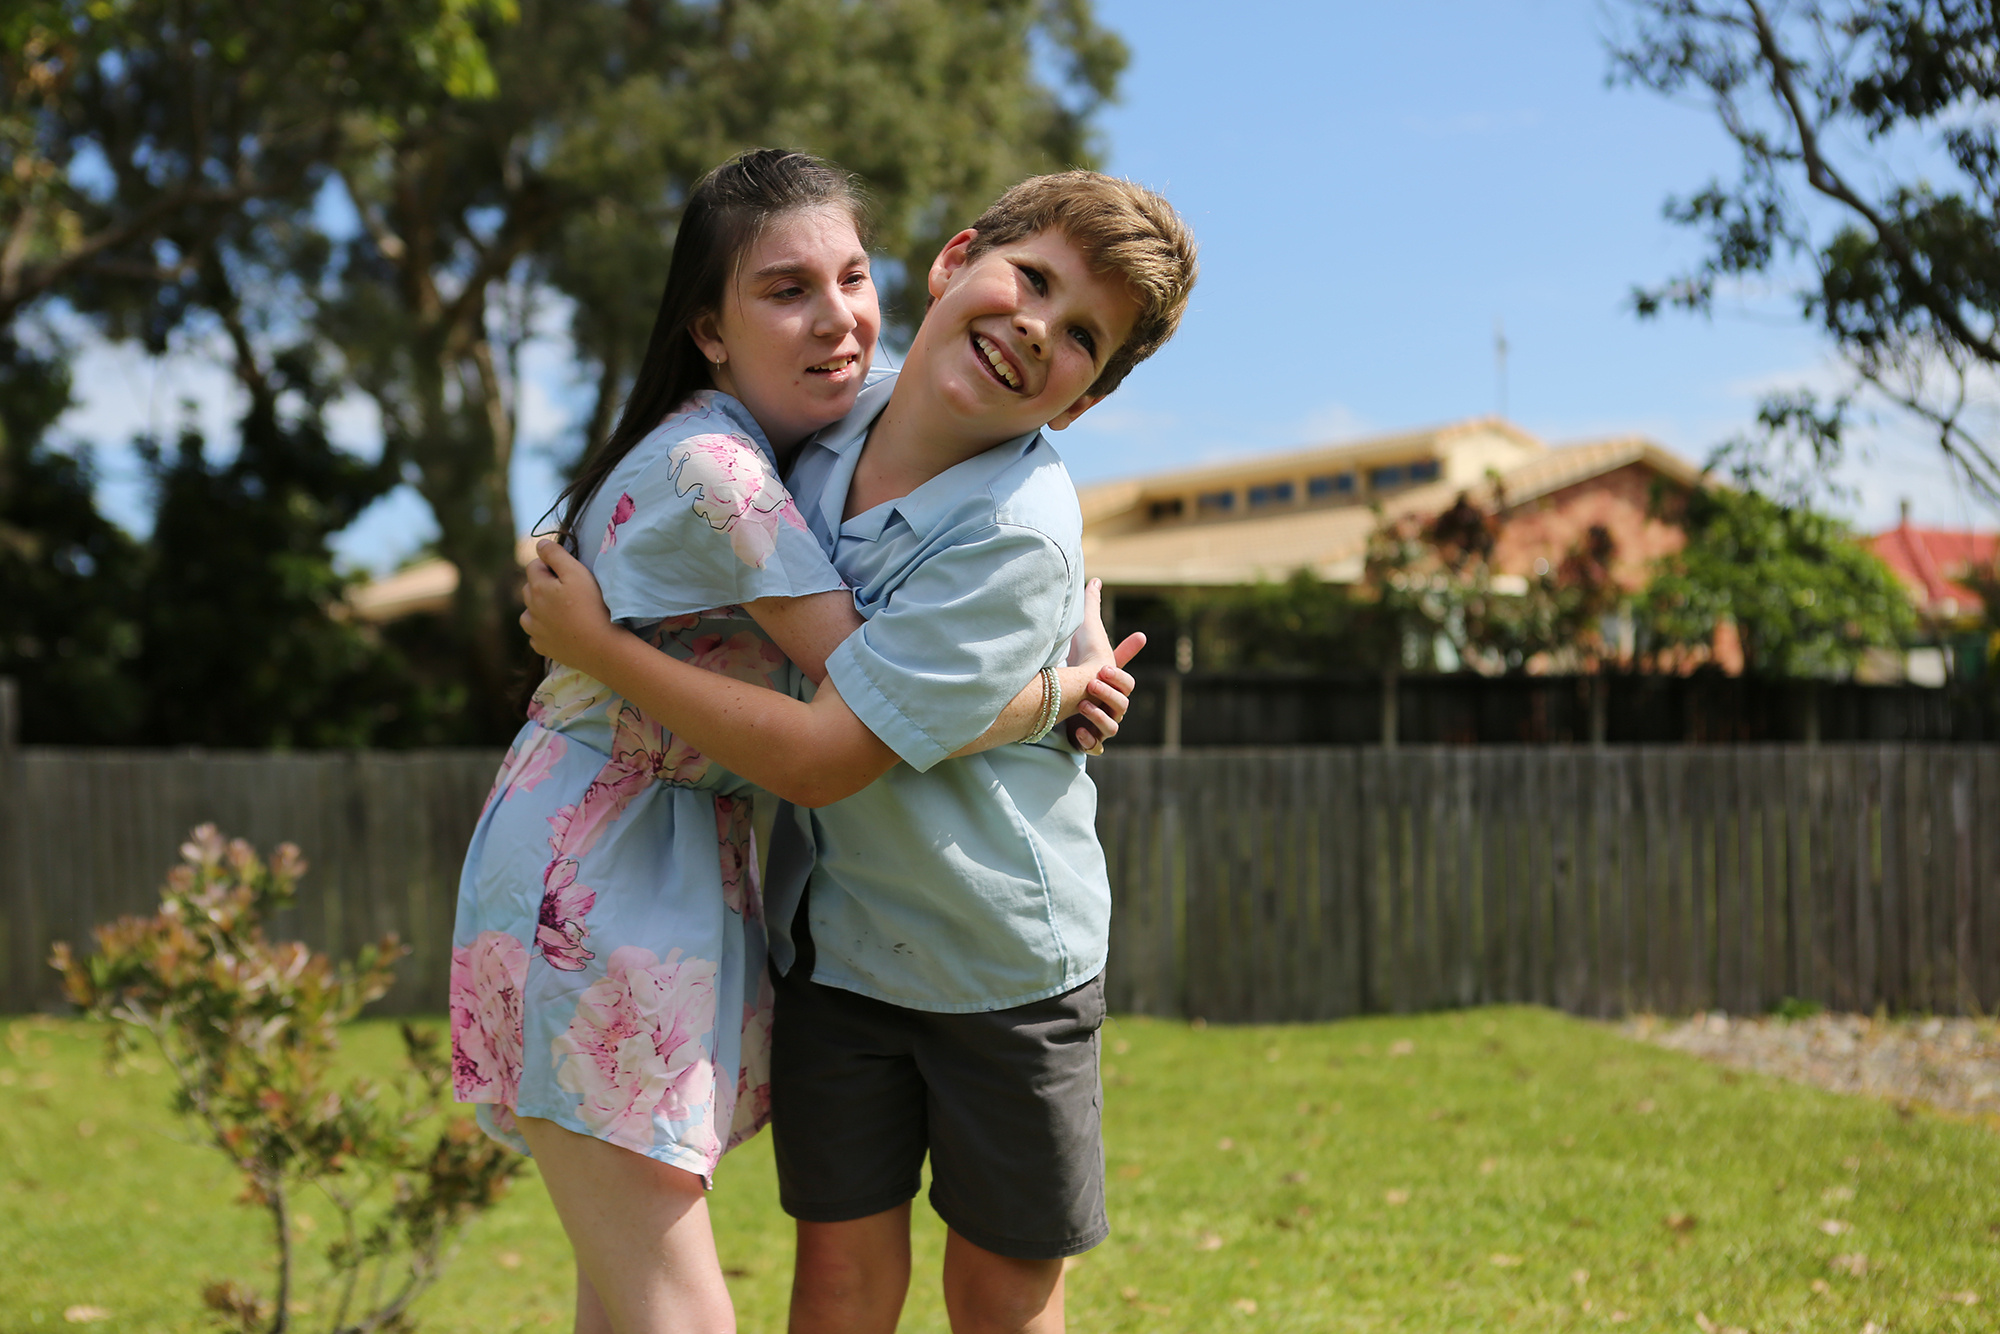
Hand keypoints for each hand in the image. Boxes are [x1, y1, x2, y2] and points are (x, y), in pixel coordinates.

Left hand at [520, 539, 622, 673]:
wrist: (601, 647)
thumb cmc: (592, 606)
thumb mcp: (577, 573)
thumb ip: (556, 556)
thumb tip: (540, 544)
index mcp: (538, 588)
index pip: (533, 566)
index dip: (549, 564)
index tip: (567, 571)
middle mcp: (531, 609)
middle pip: (528, 589)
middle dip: (541, 584)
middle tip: (566, 590)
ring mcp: (536, 631)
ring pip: (528, 614)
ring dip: (538, 608)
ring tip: (559, 610)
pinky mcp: (543, 648)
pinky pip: (536, 636)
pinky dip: (542, 630)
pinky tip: (558, 630)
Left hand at [1065, 578, 1145, 754]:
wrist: (1058, 693)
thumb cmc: (1076, 661)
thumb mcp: (1084, 634)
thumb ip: (1091, 607)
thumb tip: (1094, 579)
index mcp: (1113, 683)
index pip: (1126, 680)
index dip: (1119, 672)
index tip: (1104, 665)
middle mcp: (1112, 705)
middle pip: (1123, 703)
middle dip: (1110, 691)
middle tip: (1093, 679)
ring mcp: (1102, 724)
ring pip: (1113, 727)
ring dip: (1101, 716)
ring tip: (1083, 705)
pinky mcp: (1088, 740)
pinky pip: (1096, 747)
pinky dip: (1090, 741)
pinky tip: (1078, 734)